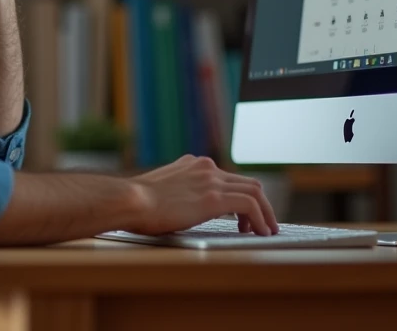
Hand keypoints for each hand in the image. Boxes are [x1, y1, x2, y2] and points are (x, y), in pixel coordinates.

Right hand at [124, 155, 279, 235]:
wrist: (129, 200)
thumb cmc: (136, 203)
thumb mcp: (160, 190)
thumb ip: (176, 192)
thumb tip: (179, 208)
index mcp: (193, 164)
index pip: (228, 177)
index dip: (240, 196)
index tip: (243, 216)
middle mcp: (205, 167)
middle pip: (247, 182)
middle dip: (260, 204)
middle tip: (263, 224)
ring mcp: (211, 180)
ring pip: (254, 191)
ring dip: (265, 212)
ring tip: (266, 230)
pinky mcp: (214, 197)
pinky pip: (249, 205)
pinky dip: (260, 218)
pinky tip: (259, 232)